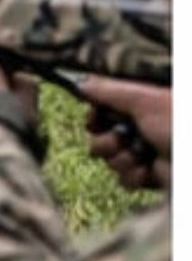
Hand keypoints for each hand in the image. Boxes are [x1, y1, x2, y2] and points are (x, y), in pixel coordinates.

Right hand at [81, 76, 170, 190]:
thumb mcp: (144, 99)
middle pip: (98, 135)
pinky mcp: (149, 175)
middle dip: (108, 141)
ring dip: (122, 159)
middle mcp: (141, 125)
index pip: (101, 108)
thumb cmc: (180, 125)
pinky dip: (134, 177)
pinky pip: (123, 178)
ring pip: (108, 159)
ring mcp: (144, 151)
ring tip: (141, 156)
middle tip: (123, 138)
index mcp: (142, 103)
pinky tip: (148, 171)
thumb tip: (80, 82)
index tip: (96, 119)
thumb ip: (108, 90)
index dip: (94, 116)